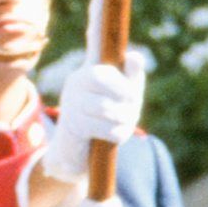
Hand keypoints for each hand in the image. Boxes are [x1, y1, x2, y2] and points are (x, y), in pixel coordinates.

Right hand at [32, 53, 143, 206]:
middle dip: (130, 102)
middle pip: (112, 88)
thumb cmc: (104, 117)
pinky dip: (118, 134)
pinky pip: (109, 129)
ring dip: (125, 120)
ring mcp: (71, 104)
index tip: (131, 93)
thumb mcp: (122, 95)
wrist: (74, 150)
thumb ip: (130, 76)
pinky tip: (112, 136)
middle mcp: (75, 84)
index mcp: (86, 73)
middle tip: (131, 112)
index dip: (123, 81)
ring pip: (111, 109)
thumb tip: (136, 56)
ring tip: (123, 124)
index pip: (103, 64)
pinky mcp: (74, 126)